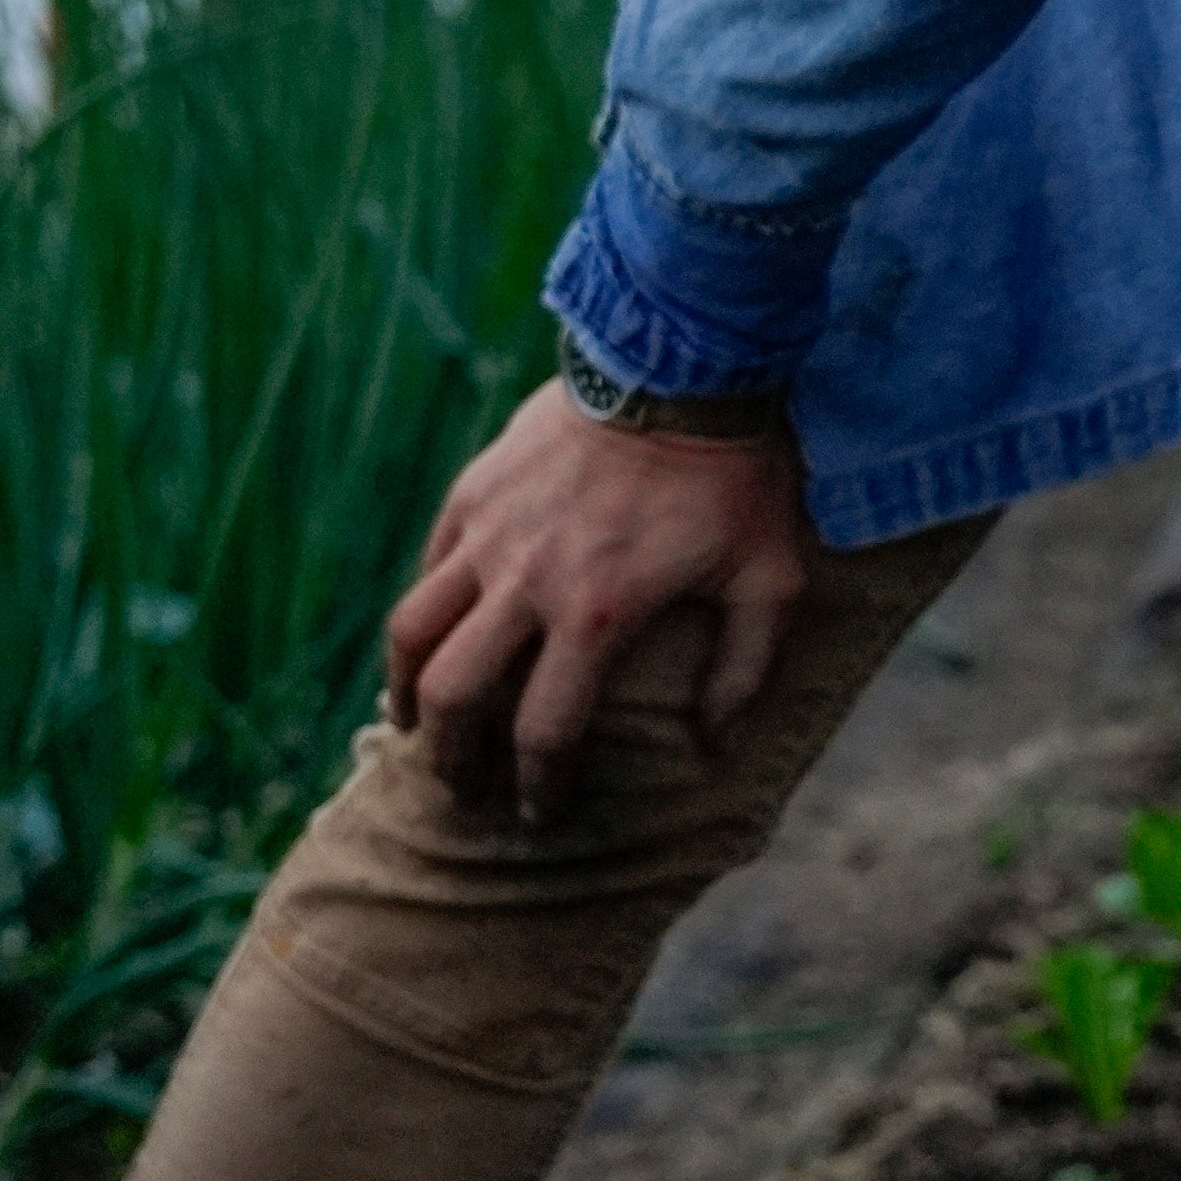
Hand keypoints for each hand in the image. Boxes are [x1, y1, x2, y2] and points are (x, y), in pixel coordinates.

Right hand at [380, 381, 815, 822]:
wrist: (681, 368)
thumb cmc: (736, 478)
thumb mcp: (771, 579)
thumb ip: (744, 667)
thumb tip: (715, 741)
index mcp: (596, 615)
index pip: (545, 731)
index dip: (538, 785)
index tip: (539, 812)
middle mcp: (525, 583)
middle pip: (456, 694)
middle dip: (452, 758)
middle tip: (464, 790)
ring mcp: (489, 535)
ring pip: (414, 630)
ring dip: (409, 689)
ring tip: (418, 724)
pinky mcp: (474, 492)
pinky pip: (428, 568)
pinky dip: (423, 615)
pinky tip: (434, 638)